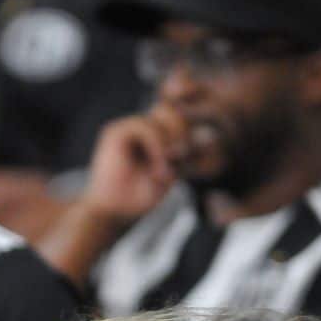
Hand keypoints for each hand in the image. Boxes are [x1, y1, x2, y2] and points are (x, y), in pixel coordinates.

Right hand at [81, 108, 189, 223]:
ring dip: (172, 136)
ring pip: (163, 111)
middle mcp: (146, 127)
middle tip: (183, 155)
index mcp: (160, 135)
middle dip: (185, 129)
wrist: (114, 211)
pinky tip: (158, 165)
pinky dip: (156, 144)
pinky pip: (143, 125)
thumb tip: (206, 138)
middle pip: (176, 108)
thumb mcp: (173, 172)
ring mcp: (131, 127)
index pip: (184, 116)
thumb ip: (184, 153)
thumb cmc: (141, 197)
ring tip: (170, 163)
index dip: (193, 129)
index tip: (191, 156)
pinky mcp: (116, 131)